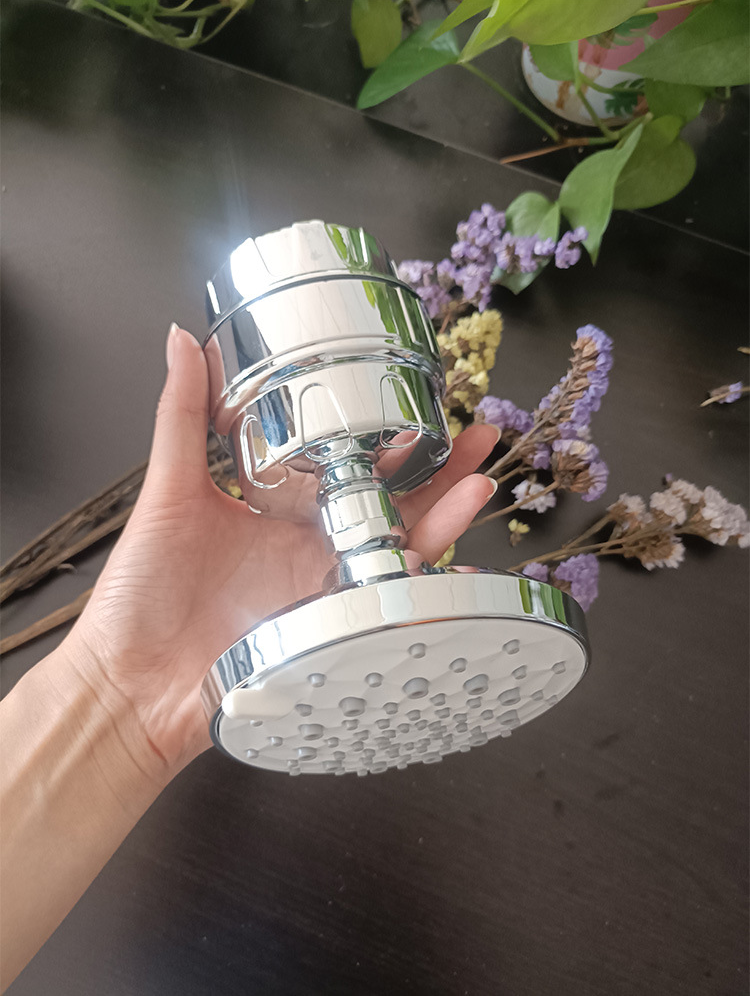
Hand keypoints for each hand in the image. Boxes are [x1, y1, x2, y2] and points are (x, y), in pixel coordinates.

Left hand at [68, 326, 499, 775]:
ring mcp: (320, 586)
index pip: (344, 462)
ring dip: (444, 515)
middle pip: (388, 501)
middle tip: (473, 435)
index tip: (415, 399)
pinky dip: (412, 573)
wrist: (131, 681)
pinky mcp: (325, 627)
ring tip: (477, 480)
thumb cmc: (139, 594)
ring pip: (397, 545)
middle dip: (437, 469)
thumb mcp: (167, 491)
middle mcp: (307, 545)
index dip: (384, 434)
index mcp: (277, 508)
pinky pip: (380, 596)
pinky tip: (435, 547)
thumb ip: (182, 416)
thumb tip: (182, 342)